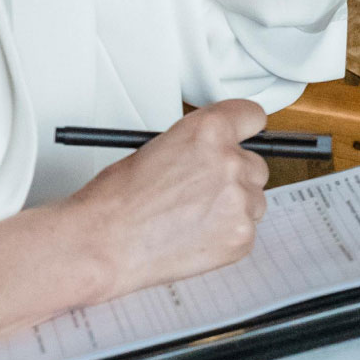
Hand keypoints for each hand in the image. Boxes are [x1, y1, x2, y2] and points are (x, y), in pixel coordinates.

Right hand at [61, 101, 269, 303]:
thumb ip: (195, 146)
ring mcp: (239, 200)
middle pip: (255, 164)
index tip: (244, 136)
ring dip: (232, 207)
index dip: (244, 129)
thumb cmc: (116, 201)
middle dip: (234, 177)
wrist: (104, 244)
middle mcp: (229, 162)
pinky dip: (227, 235)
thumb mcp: (156, 149)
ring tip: (191, 218)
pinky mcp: (241, 235)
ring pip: (254, 200)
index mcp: (208, 131)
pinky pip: (247, 230)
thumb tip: (211, 154)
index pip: (251, 116)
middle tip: (201, 192)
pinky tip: (195, 237)